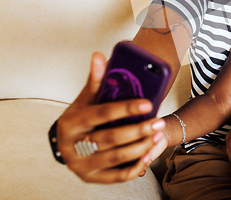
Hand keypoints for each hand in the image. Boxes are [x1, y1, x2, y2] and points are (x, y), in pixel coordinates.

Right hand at [57, 52, 166, 182]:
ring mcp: (81, 165)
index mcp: (70, 123)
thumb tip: (99, 56)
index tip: (147, 103)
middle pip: (110, 138)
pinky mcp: (92, 178)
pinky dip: (136, 166)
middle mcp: (73, 146)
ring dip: (141, 147)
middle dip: (138, 130)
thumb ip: (96, 80)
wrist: (68, 144)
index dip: (125, 108)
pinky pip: (118, 176)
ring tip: (158, 134)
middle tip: (158, 122)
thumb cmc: (81, 118)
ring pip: (116, 158)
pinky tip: (149, 154)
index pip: (101, 114)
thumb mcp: (85, 99)